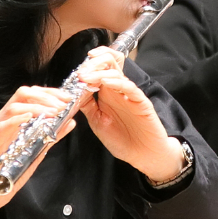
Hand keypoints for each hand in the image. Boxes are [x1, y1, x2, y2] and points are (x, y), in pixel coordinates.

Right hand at [0, 86, 77, 218]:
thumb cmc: (11, 172)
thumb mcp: (37, 149)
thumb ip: (52, 134)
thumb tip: (70, 121)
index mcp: (12, 118)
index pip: (30, 95)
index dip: (49, 92)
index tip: (67, 97)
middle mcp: (1, 120)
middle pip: (22, 95)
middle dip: (46, 96)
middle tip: (63, 104)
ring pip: (14, 107)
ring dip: (37, 107)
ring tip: (54, 112)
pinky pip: (3, 126)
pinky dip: (18, 120)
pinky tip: (31, 119)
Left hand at [76, 46, 185, 182]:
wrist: (144, 155)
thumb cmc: (123, 140)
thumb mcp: (97, 122)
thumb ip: (87, 106)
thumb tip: (73, 92)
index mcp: (107, 94)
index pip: (99, 69)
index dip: (88, 65)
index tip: (77, 71)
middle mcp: (118, 91)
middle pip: (109, 64)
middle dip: (94, 63)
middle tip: (82, 72)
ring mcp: (129, 95)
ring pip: (117, 72)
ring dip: (100, 71)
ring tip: (86, 76)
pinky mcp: (141, 102)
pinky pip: (130, 87)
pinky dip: (117, 82)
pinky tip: (106, 81)